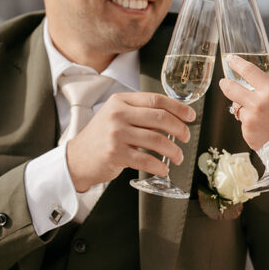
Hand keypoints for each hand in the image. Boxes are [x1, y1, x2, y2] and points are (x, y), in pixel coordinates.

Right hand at [65, 92, 194, 192]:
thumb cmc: (103, 137)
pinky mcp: (116, 154)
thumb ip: (141, 113)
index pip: (156, 100)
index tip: (191, 116)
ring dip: (173, 151)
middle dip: (180, 129)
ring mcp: (116, 134)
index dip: (178, 108)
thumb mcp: (117, 116)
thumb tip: (175, 117)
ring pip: (157, 141)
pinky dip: (160, 166)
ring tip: (177, 157)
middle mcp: (118, 114)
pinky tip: (164, 169)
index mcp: (121, 101)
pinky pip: (146, 160)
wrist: (77, 158)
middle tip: (186, 137)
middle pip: (161, 118)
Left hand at [219, 55, 268, 149]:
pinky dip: (250, 124)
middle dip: (225, 84)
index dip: (237, 63)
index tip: (231, 59)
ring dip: (245, 108)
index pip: (248, 71)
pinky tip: (264, 129)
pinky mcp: (247, 133)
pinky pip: (244, 124)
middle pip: (230, 89)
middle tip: (224, 82)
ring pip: (238, 108)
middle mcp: (258, 103)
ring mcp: (250, 120)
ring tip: (263, 117)